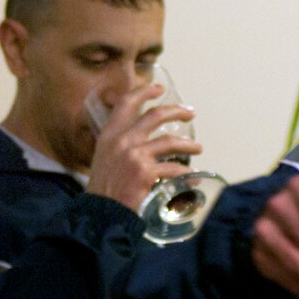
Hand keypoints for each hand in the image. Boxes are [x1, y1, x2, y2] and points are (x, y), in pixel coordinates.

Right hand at [86, 81, 202, 210]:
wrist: (101, 211)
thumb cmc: (103, 187)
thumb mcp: (104, 157)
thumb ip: (119, 144)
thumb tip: (140, 139)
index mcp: (110, 134)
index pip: (126, 103)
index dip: (144, 92)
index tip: (158, 88)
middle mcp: (122, 140)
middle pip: (155, 115)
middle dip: (177, 111)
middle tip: (190, 113)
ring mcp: (135, 155)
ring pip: (170, 141)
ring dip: (188, 145)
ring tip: (198, 148)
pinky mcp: (145, 172)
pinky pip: (173, 168)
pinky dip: (185, 173)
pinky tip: (192, 177)